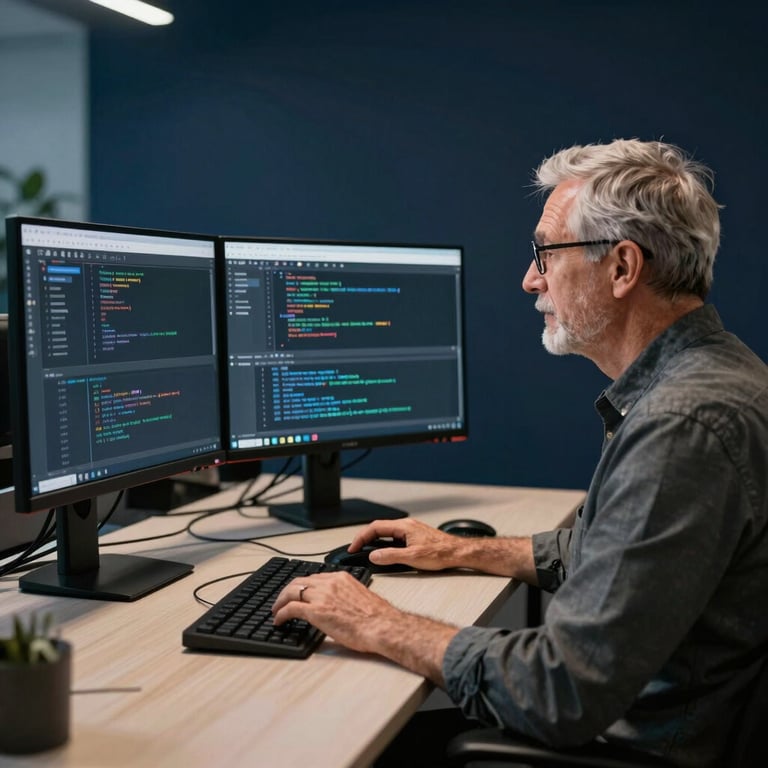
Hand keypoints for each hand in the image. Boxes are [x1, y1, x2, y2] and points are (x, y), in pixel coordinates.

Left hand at [271, 572, 401, 653]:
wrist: (382, 626)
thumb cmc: (378, 617)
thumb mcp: (360, 597)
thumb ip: (346, 596)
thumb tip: (339, 605)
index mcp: (341, 578)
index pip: (314, 577)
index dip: (302, 586)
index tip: (298, 593)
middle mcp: (330, 583)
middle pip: (300, 581)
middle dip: (287, 591)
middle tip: (281, 601)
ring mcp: (322, 596)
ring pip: (292, 591)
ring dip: (280, 601)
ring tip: (276, 610)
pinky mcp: (316, 611)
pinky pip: (290, 608)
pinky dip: (281, 614)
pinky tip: (279, 620)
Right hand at [348, 518, 465, 570]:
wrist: (458, 553)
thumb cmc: (441, 553)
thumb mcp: (412, 557)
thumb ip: (390, 556)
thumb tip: (374, 556)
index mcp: (404, 526)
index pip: (375, 527)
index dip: (361, 537)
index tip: (353, 547)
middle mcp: (406, 526)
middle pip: (379, 528)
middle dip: (365, 538)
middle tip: (355, 549)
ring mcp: (411, 531)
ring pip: (387, 533)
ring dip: (375, 541)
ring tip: (366, 551)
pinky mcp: (415, 537)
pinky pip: (394, 537)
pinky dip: (384, 543)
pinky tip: (384, 552)